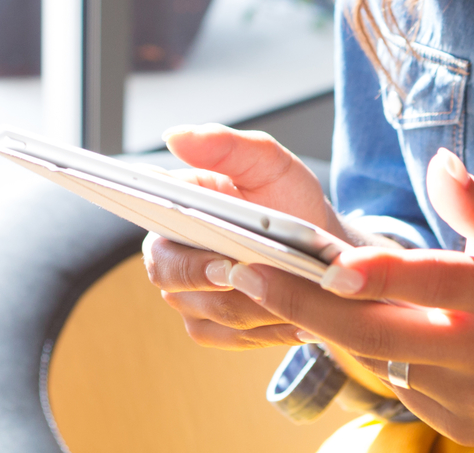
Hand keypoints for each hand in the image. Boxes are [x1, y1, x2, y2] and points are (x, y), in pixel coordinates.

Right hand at [139, 124, 349, 349]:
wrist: (324, 254)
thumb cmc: (291, 202)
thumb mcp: (269, 164)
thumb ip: (226, 146)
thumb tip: (175, 136)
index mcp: (175, 204)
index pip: (150, 215)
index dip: (166, 229)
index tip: (213, 249)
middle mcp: (170, 251)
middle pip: (170, 274)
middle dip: (215, 276)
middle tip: (251, 273)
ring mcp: (187, 294)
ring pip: (209, 310)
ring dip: (255, 303)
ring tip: (294, 292)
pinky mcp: (209, 327)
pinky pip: (229, 337)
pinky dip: (266, 330)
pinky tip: (298, 319)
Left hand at [220, 148, 473, 444]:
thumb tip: (438, 163)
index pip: (424, 282)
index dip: (373, 273)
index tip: (322, 259)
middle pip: (375, 334)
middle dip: (302, 305)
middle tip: (243, 275)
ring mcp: (467, 397)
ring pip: (377, 361)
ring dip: (326, 327)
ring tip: (274, 289)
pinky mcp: (460, 425)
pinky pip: (399, 388)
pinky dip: (373, 356)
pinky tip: (354, 326)